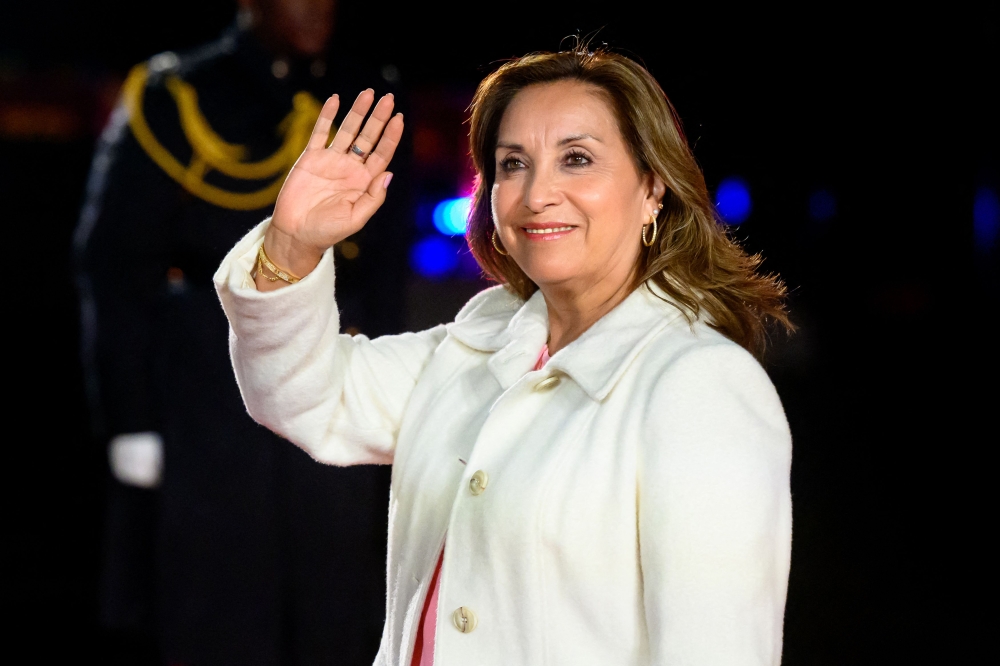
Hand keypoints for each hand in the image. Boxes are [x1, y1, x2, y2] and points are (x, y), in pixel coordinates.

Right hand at [261, 90, 402, 286]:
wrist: (296, 234)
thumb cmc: (328, 231)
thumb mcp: (356, 219)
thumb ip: (373, 198)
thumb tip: (389, 174)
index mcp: (364, 181)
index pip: (382, 154)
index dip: (390, 137)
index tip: (398, 119)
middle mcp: (350, 167)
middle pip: (368, 137)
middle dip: (378, 118)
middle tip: (388, 99)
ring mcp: (331, 160)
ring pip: (347, 130)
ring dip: (358, 112)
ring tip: (368, 94)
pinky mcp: (310, 158)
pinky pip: (320, 132)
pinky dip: (327, 116)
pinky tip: (335, 99)